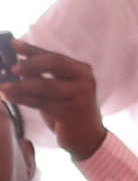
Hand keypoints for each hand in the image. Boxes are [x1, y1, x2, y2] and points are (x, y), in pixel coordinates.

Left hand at [0, 42, 109, 159]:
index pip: (54, 56)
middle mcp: (84, 81)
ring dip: (20, 85)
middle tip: (11, 68)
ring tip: (3, 87)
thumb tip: (14, 63)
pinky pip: (40, 103)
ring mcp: (79, 97)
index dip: (31, 49)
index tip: (12, 44)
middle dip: (29, 64)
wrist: (87, 137)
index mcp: (82, 71)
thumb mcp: (59, 89)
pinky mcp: (70, 113)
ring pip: (44, 85)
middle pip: (54, 63)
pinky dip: (22, 100)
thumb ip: (42, 76)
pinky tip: (9, 97)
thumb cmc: (68, 109)